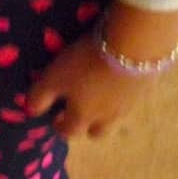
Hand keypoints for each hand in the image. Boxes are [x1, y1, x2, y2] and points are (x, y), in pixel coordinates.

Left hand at [25, 32, 155, 139]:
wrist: (135, 46)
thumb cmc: (87, 64)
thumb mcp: (55, 77)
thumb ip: (40, 97)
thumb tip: (31, 111)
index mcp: (84, 116)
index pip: (70, 132)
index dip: (61, 127)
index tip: (57, 120)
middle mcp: (109, 116)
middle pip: (98, 132)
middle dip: (87, 125)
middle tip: (80, 109)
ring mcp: (131, 103)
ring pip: (117, 116)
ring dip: (106, 109)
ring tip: (100, 91)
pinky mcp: (146, 86)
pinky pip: (132, 96)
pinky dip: (123, 92)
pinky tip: (119, 76)